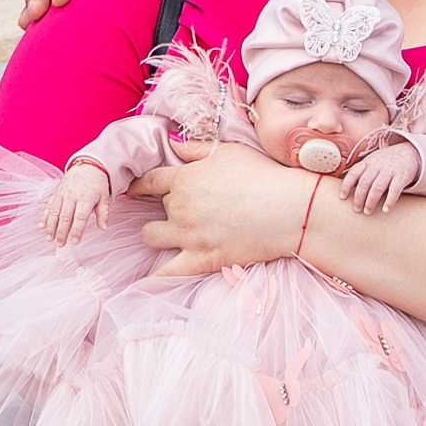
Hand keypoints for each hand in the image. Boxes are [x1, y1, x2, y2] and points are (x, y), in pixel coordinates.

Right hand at [38, 160, 111, 241]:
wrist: (87, 166)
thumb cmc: (97, 184)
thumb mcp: (105, 196)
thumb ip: (104, 212)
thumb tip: (104, 227)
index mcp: (86, 198)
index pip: (80, 217)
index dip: (77, 230)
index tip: (75, 242)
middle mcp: (72, 196)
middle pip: (65, 216)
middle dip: (62, 232)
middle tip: (60, 244)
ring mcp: (62, 194)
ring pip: (55, 212)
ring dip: (51, 226)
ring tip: (49, 239)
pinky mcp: (56, 193)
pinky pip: (49, 205)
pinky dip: (44, 216)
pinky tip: (41, 226)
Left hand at [130, 139, 321, 275]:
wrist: (290, 210)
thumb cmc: (264, 176)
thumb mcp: (229, 151)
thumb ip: (196, 148)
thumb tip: (172, 143)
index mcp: (185, 178)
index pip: (150, 181)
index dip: (140, 186)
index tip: (134, 191)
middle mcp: (181, 206)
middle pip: (158, 208)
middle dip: (169, 209)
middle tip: (189, 211)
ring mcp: (189, 235)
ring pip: (150, 237)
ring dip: (157, 235)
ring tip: (171, 237)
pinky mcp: (201, 260)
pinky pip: (166, 273)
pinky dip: (153, 277)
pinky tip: (146, 281)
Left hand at [342, 139, 418, 213]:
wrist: (410, 153)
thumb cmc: (387, 162)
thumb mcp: (373, 161)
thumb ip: (362, 171)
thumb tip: (347, 188)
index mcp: (368, 162)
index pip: (354, 173)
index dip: (346, 185)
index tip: (342, 197)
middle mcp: (378, 165)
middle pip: (364, 182)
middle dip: (358, 197)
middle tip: (357, 209)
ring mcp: (390, 170)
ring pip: (377, 187)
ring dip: (371, 201)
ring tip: (367, 211)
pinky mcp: (402, 176)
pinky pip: (395, 189)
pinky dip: (389, 201)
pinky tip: (385, 210)